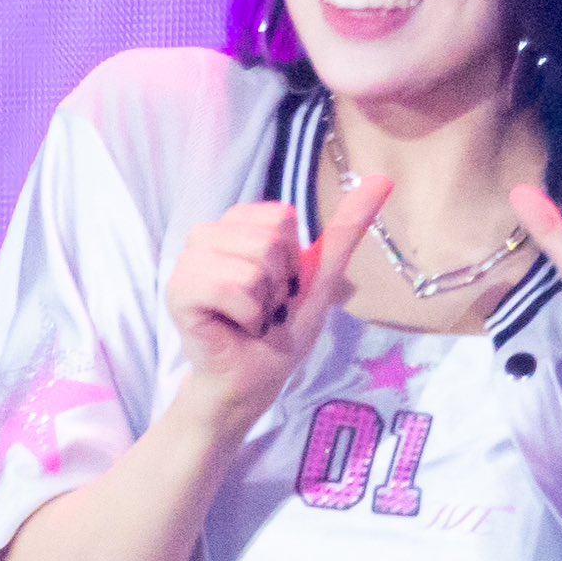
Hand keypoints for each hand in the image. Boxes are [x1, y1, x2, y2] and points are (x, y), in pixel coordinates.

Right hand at [167, 177, 392, 418]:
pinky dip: (247, 317)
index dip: (294, 259)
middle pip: (269, 239)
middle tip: (266, 309)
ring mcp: (188, 261)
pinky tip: (235, 328)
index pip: (282, 216)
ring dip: (263, 304)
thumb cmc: (281, 332)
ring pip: (251, 266)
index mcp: (238, 225)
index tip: (283, 288)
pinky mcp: (178, 291)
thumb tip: (383, 179)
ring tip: (251, 319)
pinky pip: (229, 289)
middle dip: (280, 284)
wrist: (254, 381)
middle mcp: (208, 235)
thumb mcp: (321, 275)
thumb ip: (346, 227)